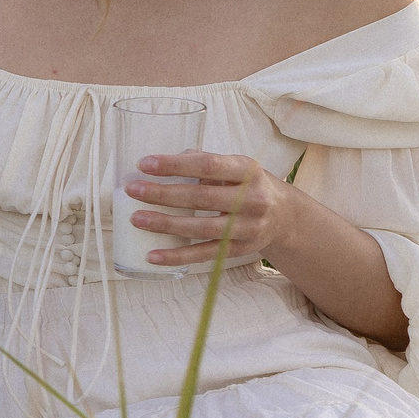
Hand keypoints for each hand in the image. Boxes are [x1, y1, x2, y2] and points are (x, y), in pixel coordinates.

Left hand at [124, 150, 296, 267]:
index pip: (208, 164)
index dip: (175, 164)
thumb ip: (204, 161)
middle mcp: (252, 198)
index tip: (145, 164)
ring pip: (202, 228)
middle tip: (133, 190)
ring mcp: (248, 227)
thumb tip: (162, 162)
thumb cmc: (247, 186)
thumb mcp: (235, 167)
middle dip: (163, 194)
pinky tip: (152, 255)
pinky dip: (177, 256)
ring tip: (136, 219)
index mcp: (247, 170)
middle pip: (202, 197)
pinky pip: (205, 254)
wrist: (285, 216)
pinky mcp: (240, 249)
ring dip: (165, 224)